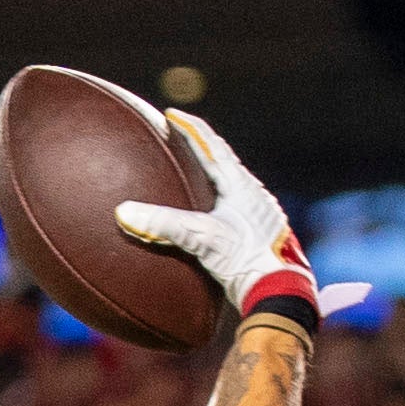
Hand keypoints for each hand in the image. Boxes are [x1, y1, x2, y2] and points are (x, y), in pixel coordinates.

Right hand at [113, 109, 359, 318]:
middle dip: (202, 150)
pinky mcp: (263, 235)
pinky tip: (214, 217)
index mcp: (241, 186)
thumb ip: (163, 225)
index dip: (191, 129)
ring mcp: (261, 215)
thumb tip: (124, 212)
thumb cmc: (245, 261)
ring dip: (213, 178)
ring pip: (234, 186)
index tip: (172, 115)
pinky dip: (221, 204)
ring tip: (196, 176)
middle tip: (182, 140)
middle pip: (225, 163)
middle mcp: (255, 195)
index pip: (212, 146)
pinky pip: (239, 208)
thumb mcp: (201, 239)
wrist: (280, 291)